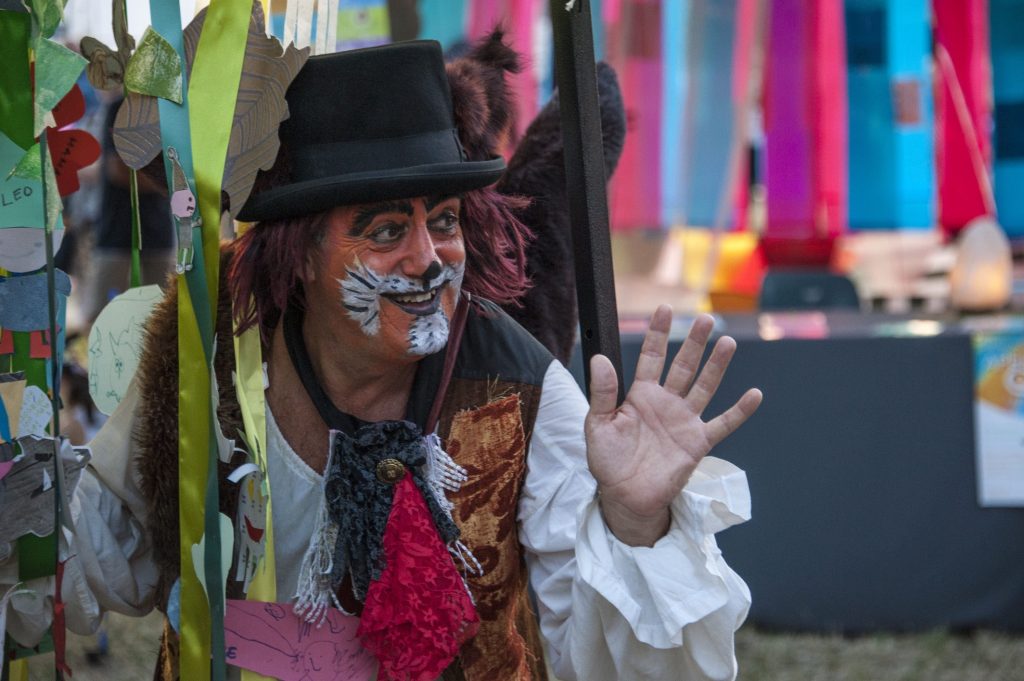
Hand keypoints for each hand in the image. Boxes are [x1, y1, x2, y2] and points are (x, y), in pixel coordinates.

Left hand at [585, 306, 761, 546]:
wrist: (625, 497)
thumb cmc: (608, 461)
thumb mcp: (597, 425)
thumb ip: (602, 393)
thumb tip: (600, 360)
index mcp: (640, 395)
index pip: (651, 357)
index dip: (657, 334)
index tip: (663, 310)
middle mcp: (665, 403)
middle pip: (683, 366)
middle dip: (693, 342)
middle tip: (705, 319)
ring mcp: (684, 421)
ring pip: (704, 387)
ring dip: (716, 366)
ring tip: (727, 342)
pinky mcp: (697, 443)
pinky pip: (722, 424)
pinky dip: (739, 411)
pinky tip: (754, 394)